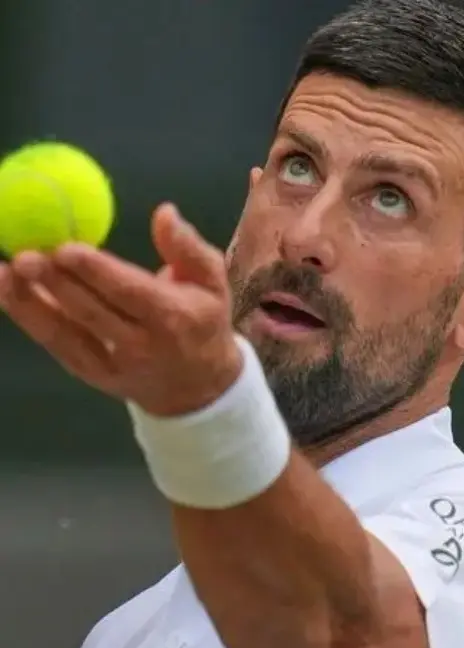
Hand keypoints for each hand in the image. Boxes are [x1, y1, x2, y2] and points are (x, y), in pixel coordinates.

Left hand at [0, 202, 243, 416]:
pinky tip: (8, 291)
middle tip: (26, 255)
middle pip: (92, 312)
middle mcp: (142, 345)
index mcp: (174, 317)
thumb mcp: (213, 283)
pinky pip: (55, 343)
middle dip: (56, 284)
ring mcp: (112, 363)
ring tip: (5, 272)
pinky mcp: (89, 373)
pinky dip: (29, 317)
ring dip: (30, 302)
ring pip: (65, 331)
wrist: (199, 387)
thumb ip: (189, 248)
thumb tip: (164, 213)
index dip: (97, 273)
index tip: (67, 248)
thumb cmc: (203, 322)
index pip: (131, 293)